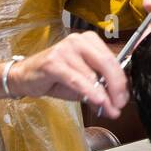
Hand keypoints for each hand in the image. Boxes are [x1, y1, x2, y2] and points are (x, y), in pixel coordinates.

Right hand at [9, 32, 128, 118]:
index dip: (121, 81)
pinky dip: (89, 92)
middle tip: (120, 105)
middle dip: (117, 87)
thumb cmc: (55, 77)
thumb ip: (99, 86)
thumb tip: (116, 102)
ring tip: (108, 110)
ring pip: (92, 75)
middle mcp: (78, 41)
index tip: (124, 98)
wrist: (25, 76)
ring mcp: (65, 49)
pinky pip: (77, 80)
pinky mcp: (53, 62)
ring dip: (103, 96)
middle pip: (106, 63)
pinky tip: (97, 101)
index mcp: (89, 40)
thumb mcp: (81, 81)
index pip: (112, 59)